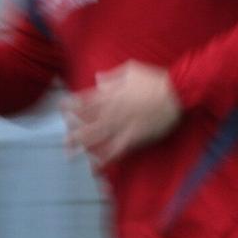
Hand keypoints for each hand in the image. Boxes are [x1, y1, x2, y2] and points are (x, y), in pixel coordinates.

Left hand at [65, 62, 180, 166]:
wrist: (177, 92)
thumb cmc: (155, 79)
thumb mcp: (132, 70)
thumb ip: (112, 76)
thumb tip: (97, 78)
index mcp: (110, 94)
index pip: (85, 101)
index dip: (71, 105)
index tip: (61, 109)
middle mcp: (112, 111)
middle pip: (86, 123)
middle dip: (73, 132)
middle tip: (63, 141)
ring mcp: (121, 125)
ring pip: (97, 138)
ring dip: (82, 147)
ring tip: (69, 156)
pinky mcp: (133, 136)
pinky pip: (116, 149)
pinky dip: (105, 159)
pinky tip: (95, 167)